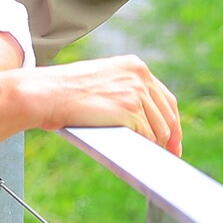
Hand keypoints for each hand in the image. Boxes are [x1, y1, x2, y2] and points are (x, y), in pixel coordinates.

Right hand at [30, 55, 182, 154]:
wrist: (48, 93)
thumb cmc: (65, 90)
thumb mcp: (102, 79)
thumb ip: (124, 90)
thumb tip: (141, 117)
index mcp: (135, 66)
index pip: (165, 97)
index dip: (173, 121)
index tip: (174, 138)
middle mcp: (140, 76)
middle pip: (168, 114)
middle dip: (171, 138)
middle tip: (171, 154)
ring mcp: (136, 93)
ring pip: (160, 128)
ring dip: (157, 145)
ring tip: (153, 157)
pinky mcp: (130, 111)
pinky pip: (147, 136)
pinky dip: (146, 148)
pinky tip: (142, 154)